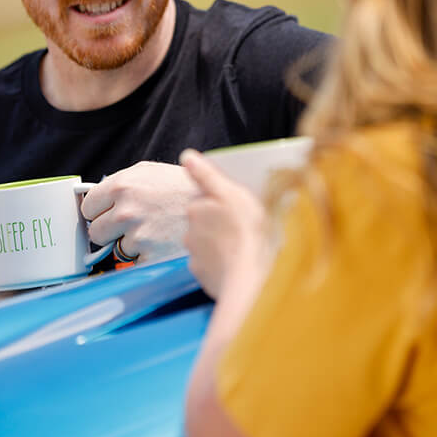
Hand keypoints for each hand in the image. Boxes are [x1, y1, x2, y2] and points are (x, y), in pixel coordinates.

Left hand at [81, 161, 197, 263]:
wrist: (221, 209)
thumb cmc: (188, 188)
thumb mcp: (152, 171)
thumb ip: (123, 182)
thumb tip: (100, 194)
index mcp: (123, 185)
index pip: (87, 206)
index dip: (98, 211)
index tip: (106, 213)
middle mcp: (127, 211)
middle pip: (95, 232)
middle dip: (109, 231)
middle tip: (130, 226)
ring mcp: (138, 237)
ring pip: (116, 250)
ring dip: (131, 245)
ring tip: (154, 232)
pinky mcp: (150, 258)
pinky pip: (135, 264)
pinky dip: (146, 258)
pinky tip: (162, 245)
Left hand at [180, 149, 267, 298]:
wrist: (249, 280)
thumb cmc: (246, 232)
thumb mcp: (232, 194)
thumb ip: (206, 174)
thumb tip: (187, 156)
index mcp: (197, 208)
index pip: (203, 199)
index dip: (219, 201)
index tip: (235, 207)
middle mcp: (190, 232)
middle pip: (203, 222)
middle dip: (217, 223)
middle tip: (242, 227)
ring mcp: (195, 256)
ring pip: (207, 245)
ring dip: (220, 244)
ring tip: (243, 248)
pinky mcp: (203, 276)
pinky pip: (211, 266)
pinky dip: (222, 264)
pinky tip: (238, 264)